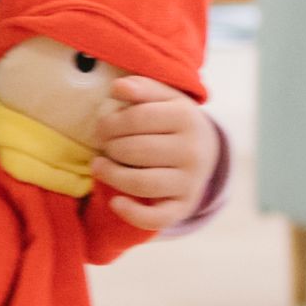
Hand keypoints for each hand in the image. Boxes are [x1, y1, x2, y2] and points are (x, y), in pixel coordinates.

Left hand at [95, 79, 216, 232]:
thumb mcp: (164, 98)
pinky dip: (132, 213)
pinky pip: (156, 218)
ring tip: (99, 166)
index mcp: (186, 118)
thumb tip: (117, 87)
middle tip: (102, 145)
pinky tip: (115, 201)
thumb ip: (141, 87)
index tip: (101, 126)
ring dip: (112, 175)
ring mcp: (190, 182)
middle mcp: (192, 151)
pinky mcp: (183, 207)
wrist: (206, 152)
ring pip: (141, 183)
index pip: (137, 118)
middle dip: (109, 147)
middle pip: (136, 150)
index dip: (110, 122)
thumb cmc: (173, 122)